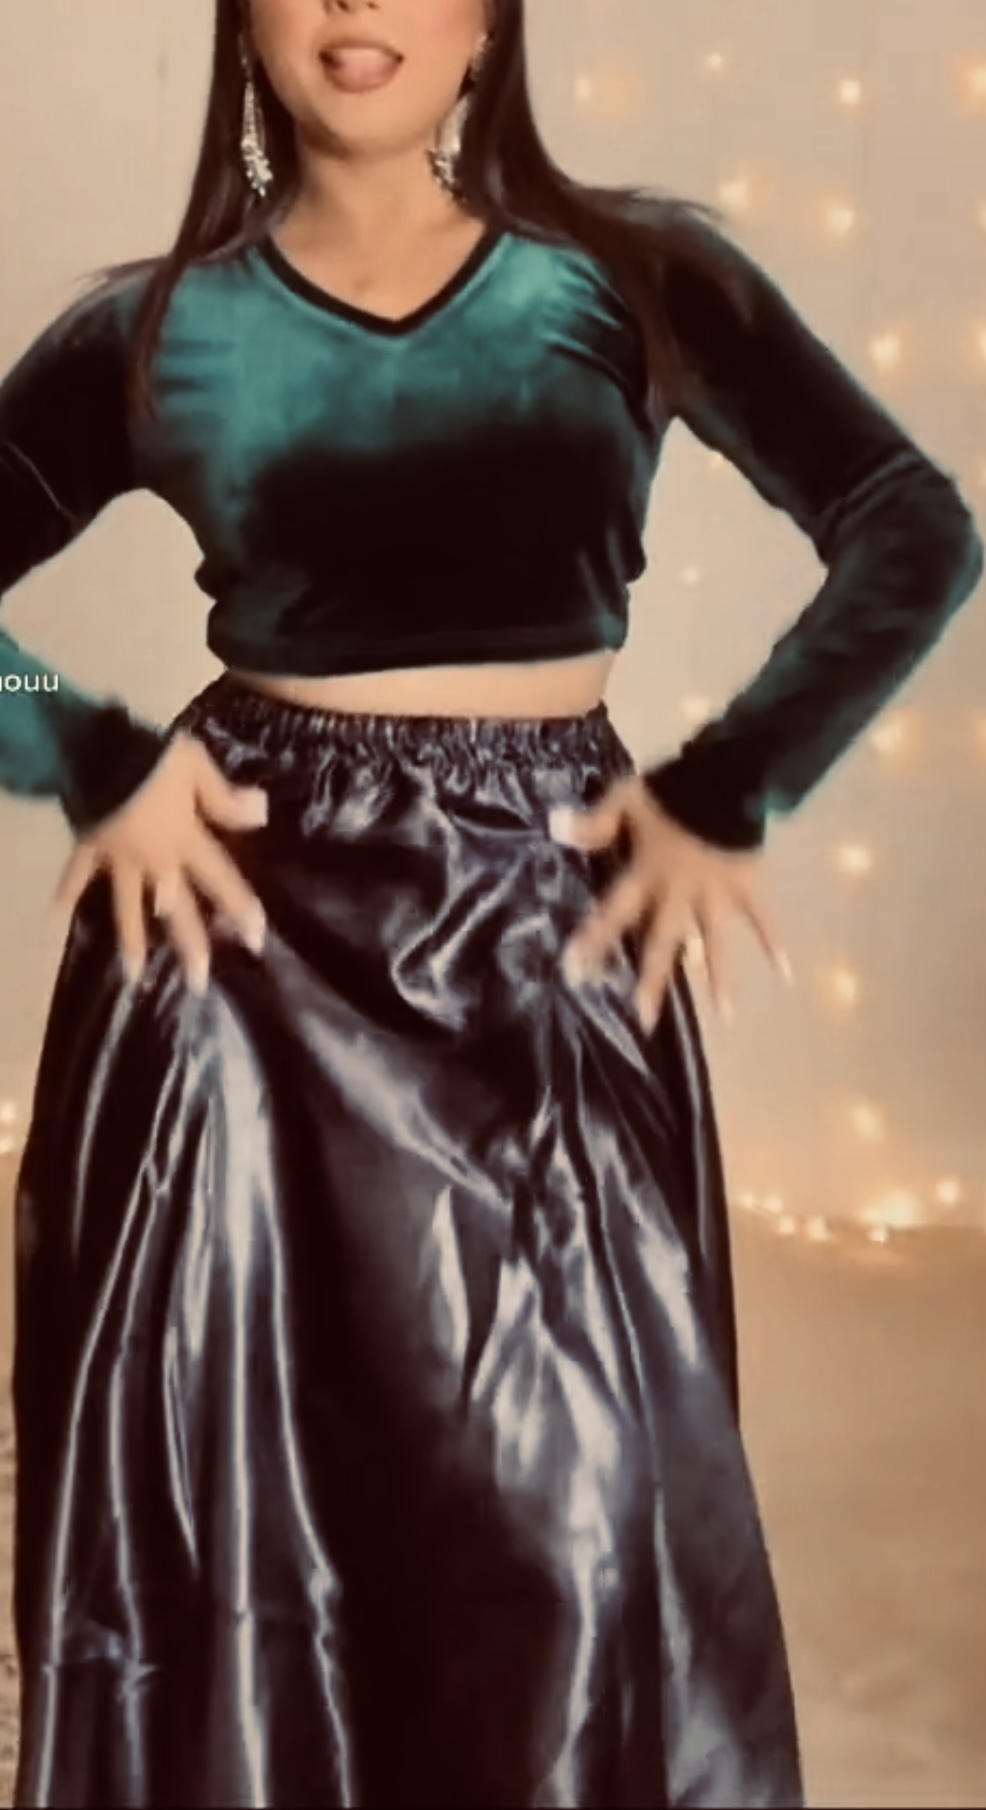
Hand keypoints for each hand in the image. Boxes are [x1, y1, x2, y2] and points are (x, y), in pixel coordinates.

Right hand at [51, 730, 268, 994]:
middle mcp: (155, 860)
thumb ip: (225, 798)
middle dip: (189, 944)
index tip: (256, 941)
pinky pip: (76, 876)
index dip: (240, 908)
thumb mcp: (197, 769)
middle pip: (177, 908)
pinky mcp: (90, 848)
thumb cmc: (153, 758)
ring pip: (126, 906)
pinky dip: (65, 896)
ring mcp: (119, 859)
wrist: (99, 748)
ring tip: (133, 977)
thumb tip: (261, 814)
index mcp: (184, 841)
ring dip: (131, 941)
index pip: (220, 880)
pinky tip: (54, 921)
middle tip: (197, 983)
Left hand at [549, 776, 793, 1032]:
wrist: (728, 774)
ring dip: (720, 977)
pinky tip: (786, 974)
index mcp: (647, 873)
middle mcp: (680, 892)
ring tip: (725, 1016)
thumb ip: (594, 820)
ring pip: (716, 941)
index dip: (594, 939)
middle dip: (653, 980)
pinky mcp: (747, 884)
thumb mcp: (626, 797)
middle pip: (663, 941)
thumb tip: (554, 828)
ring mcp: (717, 893)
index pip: (615, 911)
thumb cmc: (673, 787)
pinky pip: (762, 918)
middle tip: (645, 1021)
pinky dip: (776, 943)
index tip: (575, 971)